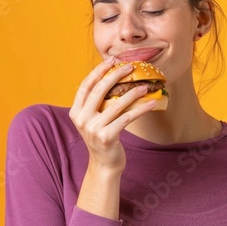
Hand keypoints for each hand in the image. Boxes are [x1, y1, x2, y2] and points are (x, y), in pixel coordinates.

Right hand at [69, 57, 155, 172]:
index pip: (86, 85)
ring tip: (145, 86)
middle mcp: (82, 119)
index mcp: (75, 112)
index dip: (98, 71)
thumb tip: (113, 77)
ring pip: (116, 104)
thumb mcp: (93, 119)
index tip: (112, 61)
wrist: (104, 164)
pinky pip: (127, 117)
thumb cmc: (102, 137)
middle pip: (99, 90)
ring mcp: (93, 129)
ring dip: (133, 93)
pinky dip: (141, 109)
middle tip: (130, 67)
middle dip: (116, 75)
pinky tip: (150, 104)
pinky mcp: (107, 136)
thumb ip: (96, 103)